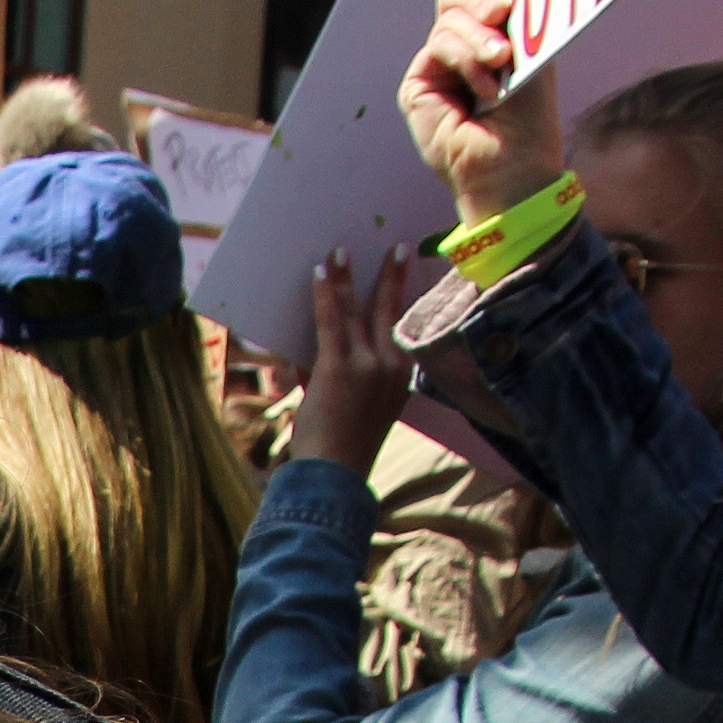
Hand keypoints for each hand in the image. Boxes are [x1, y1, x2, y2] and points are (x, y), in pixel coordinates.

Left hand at [286, 249, 416, 471]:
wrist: (335, 474)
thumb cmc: (344, 448)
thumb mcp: (363, 408)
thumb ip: (347, 377)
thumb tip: (315, 353)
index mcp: (402, 377)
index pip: (403, 328)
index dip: (403, 298)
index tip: (406, 274)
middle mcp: (391, 366)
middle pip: (390, 310)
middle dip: (392, 276)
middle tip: (396, 248)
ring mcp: (367, 365)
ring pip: (357, 310)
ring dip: (348, 277)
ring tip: (341, 252)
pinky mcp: (339, 366)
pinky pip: (331, 319)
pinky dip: (325, 293)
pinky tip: (321, 272)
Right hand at [401, 0, 563, 219]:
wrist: (513, 168)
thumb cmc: (531, 119)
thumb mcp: (530, 51)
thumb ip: (514, 10)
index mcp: (487, 37)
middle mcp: (459, 49)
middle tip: (503, 12)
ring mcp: (435, 68)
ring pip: (447, 20)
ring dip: (478, 38)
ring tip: (501, 64)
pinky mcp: (418, 86)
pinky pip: (438, 46)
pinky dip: (465, 58)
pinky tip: (484, 83)